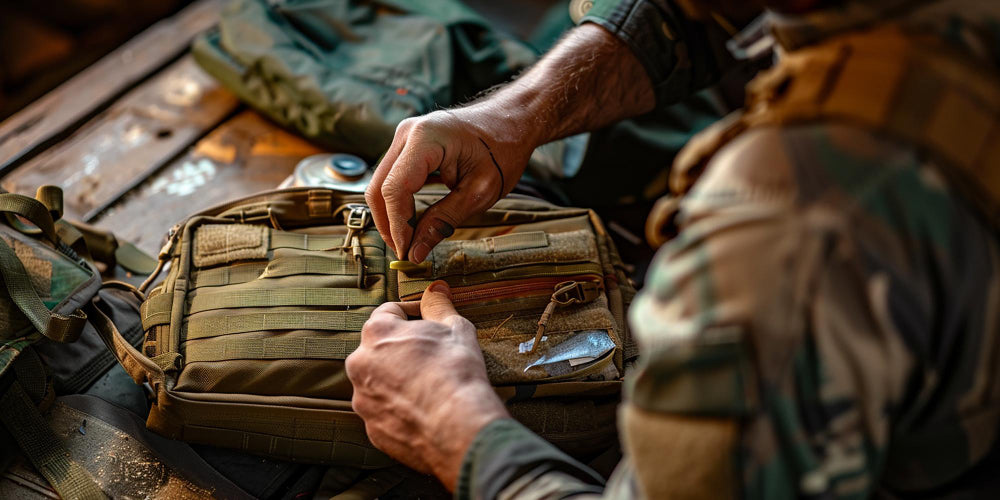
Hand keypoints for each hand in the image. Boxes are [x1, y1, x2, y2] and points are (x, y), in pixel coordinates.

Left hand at [345, 281, 508, 489]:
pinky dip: (400, 408)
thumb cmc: (456, 371)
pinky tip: (424, 409)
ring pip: (379, 381)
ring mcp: (363, 399)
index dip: (412, 312)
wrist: (458, 426)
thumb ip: (438, 306)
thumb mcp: (454, 328)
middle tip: (431, 354)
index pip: (388, 311)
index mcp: (377, 333)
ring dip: (398, 379)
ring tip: (429, 385)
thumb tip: (436, 290)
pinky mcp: (372, 428)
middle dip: (403, 348)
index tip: (428, 319)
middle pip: (380, 348)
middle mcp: (360, 364)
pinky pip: (385, 411)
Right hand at [366, 108, 535, 261]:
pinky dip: (398, 203)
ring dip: (391, 215)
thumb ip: (444, 221)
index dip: (398, 225)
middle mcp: (408, 133)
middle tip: (406, 252)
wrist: (510, 121)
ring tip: (410, 241)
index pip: (395, 189)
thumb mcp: (479, 192)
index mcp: (426, 138)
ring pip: (381, 184)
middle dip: (388, 224)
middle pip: (379, 187)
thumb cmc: (503, 150)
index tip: (407, 252)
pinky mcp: (408, 146)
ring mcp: (405, 137)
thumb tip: (416, 251)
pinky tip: (412, 222)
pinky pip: (392, 178)